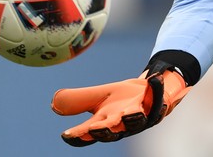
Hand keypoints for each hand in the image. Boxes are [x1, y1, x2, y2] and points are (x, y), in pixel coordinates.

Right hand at [51, 70, 189, 145]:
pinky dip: (157, 88)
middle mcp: (122, 125)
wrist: (148, 92)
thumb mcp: (97, 97)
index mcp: (105, 123)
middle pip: (112, 132)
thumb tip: (54, 104)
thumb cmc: (121, 99)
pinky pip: (158, 98)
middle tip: (94, 128)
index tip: (66, 134)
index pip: (88, 133)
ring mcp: (141, 118)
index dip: (78, 135)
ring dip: (132, 118)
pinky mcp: (157, 107)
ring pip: (137, 122)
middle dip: (103, 132)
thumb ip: (77, 100)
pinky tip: (153, 78)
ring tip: (127, 112)